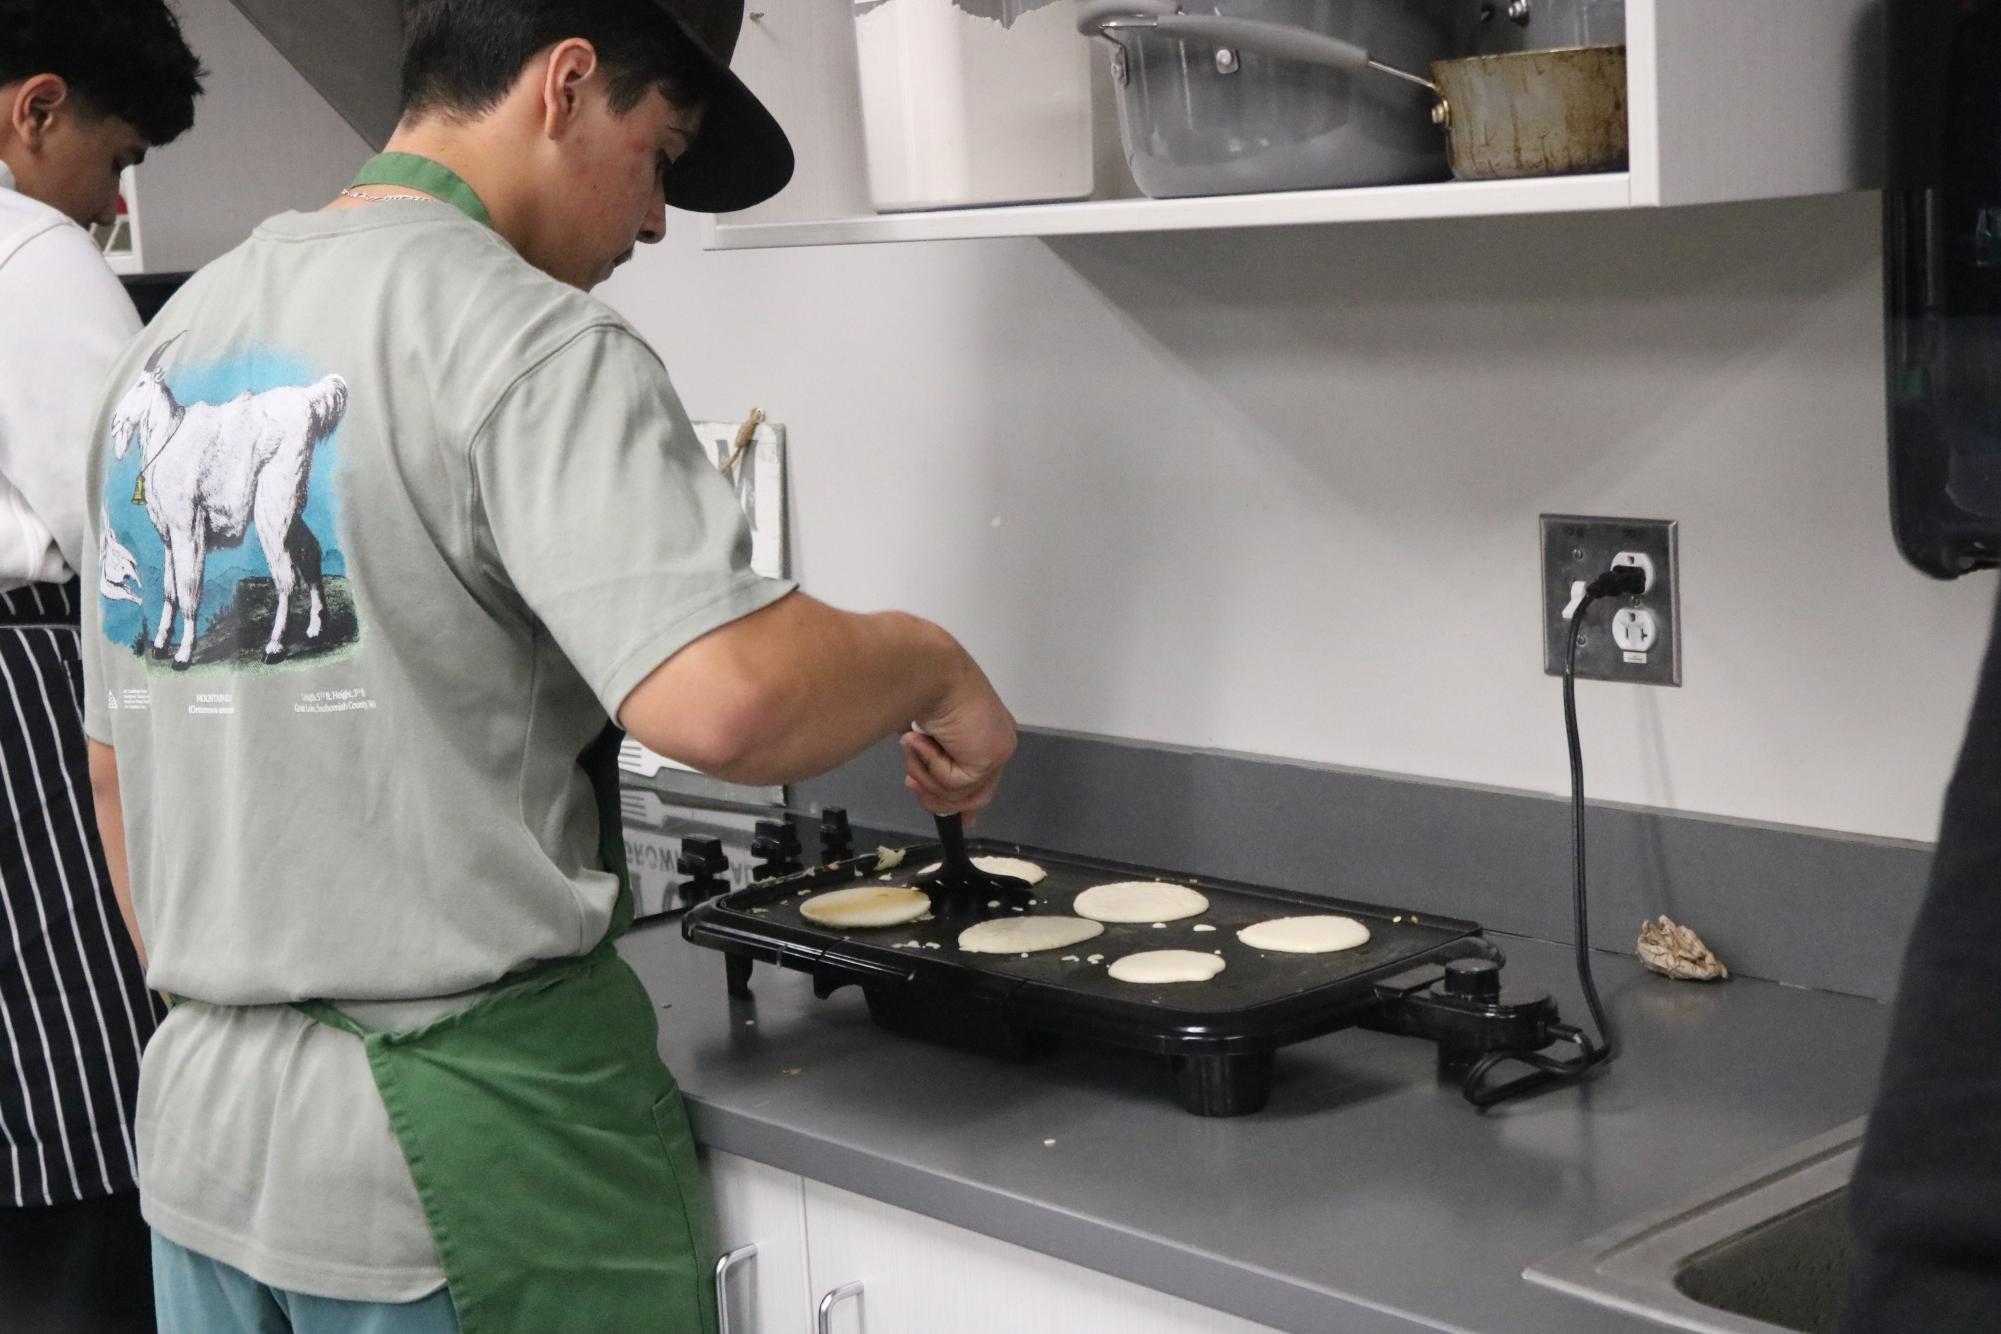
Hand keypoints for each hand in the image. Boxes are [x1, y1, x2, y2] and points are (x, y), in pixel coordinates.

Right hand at [902, 655, 1015, 819]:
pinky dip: (929, 765)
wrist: (927, 670)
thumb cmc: (921, 687)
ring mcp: (998, 752)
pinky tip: (921, 739)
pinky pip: (953, 784)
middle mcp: (999, 742)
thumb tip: (925, 788)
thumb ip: (934, 760)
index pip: (985, 779)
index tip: (964, 821)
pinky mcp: (988, 759)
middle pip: (975, 795)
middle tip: (910, 783)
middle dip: (937, 796)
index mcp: (989, 731)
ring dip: (926, 776)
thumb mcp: (927, 733)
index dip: (969, 803)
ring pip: (960, 795)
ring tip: (911, 747)